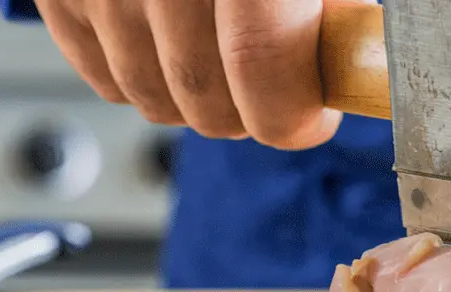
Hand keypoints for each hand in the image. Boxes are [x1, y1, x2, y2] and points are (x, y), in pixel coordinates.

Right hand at [34, 0, 342, 148]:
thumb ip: (329, 2)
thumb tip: (347, 62)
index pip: (261, 63)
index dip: (290, 115)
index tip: (309, 120)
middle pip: (202, 94)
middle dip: (247, 114)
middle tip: (272, 93)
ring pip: (150, 94)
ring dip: (196, 100)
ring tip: (225, 60)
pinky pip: (102, 72)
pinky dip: (144, 77)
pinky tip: (176, 48)